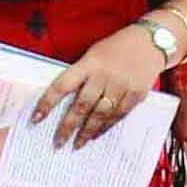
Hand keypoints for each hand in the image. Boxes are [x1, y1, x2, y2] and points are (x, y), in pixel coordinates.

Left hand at [32, 24, 169, 148]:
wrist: (150, 42)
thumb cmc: (117, 48)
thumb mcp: (94, 54)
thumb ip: (81, 74)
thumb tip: (64, 100)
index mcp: (89, 64)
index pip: (62, 85)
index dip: (47, 103)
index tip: (36, 118)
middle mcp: (103, 75)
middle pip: (81, 105)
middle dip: (68, 127)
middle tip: (58, 142)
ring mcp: (121, 86)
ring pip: (100, 114)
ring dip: (87, 131)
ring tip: (77, 144)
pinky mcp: (135, 94)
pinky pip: (118, 115)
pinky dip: (105, 127)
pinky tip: (96, 134)